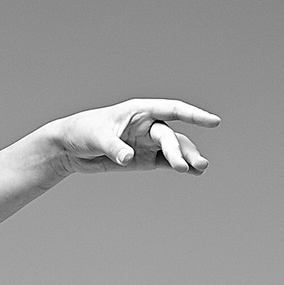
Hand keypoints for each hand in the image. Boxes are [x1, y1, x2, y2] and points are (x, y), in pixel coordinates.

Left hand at [41, 98, 217, 174]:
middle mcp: (148, 125)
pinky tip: (194, 174)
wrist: (70, 148)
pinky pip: (166, 162)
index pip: (172, 110)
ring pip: (173, 149)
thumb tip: (128, 158)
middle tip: (188, 167)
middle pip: (171, 136)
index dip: (194, 115)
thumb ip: (114, 147)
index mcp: (140, 110)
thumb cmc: (82, 132)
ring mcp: (147, 142)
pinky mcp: (144, 159)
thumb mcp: (96, 137)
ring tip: (198, 169)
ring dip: (186, 158)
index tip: (214, 122)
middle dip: (181, 150)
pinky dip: (178, 167)